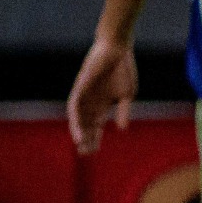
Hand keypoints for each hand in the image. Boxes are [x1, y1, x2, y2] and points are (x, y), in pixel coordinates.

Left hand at [68, 38, 136, 153]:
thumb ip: (124, 111)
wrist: (116, 49)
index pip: (95, 126)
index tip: (94, 151)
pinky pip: (74, 105)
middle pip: (85, 124)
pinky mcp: (80, 87)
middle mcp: (91, 102)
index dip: (94, 138)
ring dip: (78, 131)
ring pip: (77, 117)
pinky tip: (78, 128)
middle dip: (86, 138)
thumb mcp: (127, 94)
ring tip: (80, 145)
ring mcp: (85, 95)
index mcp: (102, 105)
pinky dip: (75, 118)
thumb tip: (121, 129)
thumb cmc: (123, 69)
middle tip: (85, 153)